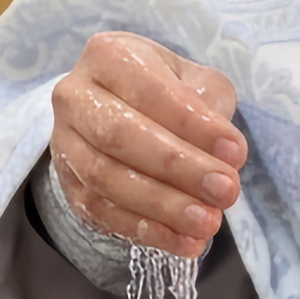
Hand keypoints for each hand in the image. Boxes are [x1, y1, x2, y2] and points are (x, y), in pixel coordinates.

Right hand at [49, 33, 244, 258]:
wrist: (124, 109)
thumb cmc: (169, 92)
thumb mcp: (197, 83)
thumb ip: (210, 109)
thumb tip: (223, 156)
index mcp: (108, 56)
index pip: (150, 91)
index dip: (193, 124)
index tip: (235, 153)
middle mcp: (75, 95)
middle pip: (120, 136)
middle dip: (178, 168)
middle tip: (225, 192)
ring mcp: (64, 142)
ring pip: (106, 179)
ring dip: (163, 206)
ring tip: (209, 222)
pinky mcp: (67, 184)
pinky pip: (101, 213)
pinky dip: (146, 232)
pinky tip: (185, 243)